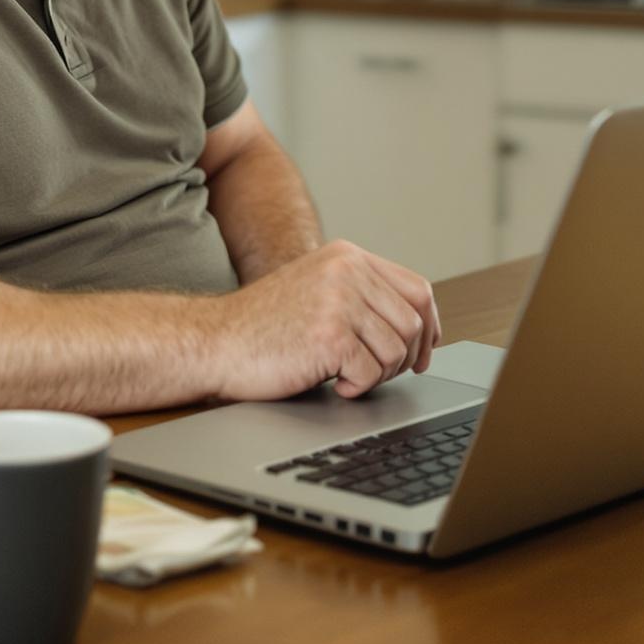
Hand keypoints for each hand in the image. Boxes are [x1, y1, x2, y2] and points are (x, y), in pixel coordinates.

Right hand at [215, 239, 442, 401]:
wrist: (213, 341)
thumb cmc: (263, 325)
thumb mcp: (317, 289)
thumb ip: (360, 294)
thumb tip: (417, 325)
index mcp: (348, 257)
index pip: (416, 289)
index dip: (429, 325)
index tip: (425, 352)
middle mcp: (348, 272)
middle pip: (413, 321)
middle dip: (406, 357)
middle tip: (381, 374)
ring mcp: (339, 301)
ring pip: (397, 349)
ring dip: (379, 374)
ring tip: (350, 377)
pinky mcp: (329, 335)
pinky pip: (373, 371)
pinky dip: (359, 387)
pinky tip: (337, 385)